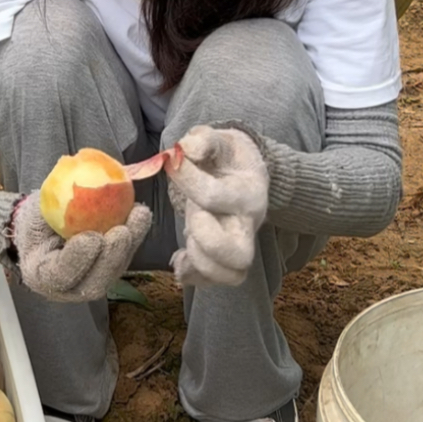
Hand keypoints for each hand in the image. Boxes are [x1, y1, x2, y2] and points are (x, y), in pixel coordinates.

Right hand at [9, 193, 151, 302]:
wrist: (41, 229)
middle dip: (112, 257)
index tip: (91, 238)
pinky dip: (134, 237)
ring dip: (130, 245)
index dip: (77, 260)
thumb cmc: (35, 217)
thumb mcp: (34, 209)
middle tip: (122, 231)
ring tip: (139, 216)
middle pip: (94, 283)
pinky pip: (122, 259)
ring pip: (113, 272)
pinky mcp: (106, 271)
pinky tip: (140, 215)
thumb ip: (49, 200)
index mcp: (39, 274)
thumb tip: (68, 165)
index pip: (59, 275)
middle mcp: (66, 288)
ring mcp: (89, 282)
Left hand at [164, 124, 269, 286]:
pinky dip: (192, 275)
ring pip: (231, 275)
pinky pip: (213, 282)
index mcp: (248, 192)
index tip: (173, 164)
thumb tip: (186, 148)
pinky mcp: (225, 259)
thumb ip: (203, 139)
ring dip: (200, 261)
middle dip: (205, 238)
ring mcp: (240, 245)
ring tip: (188, 237)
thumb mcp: (218, 139)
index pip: (214, 196)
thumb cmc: (225, 156)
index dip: (187, 179)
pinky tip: (179, 257)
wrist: (243, 172)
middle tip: (193, 215)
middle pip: (239, 254)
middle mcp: (248, 224)